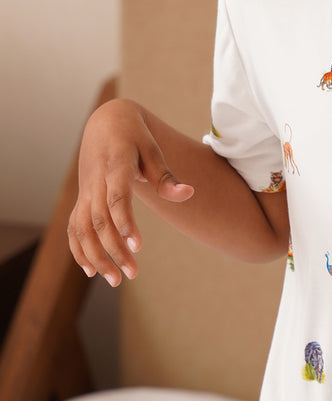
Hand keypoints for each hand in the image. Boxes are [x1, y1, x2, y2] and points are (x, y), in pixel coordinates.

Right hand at [68, 99, 193, 285]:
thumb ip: (166, 176)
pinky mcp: (81, 198)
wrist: (106, 120)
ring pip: (82, 228)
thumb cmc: (134, 135)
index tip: (137, 245)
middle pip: (100, 220)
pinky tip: (91, 270)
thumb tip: (188, 194)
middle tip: (132, 274)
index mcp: (115, 165)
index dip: (124, 221)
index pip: (117, 197)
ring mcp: (85, 191)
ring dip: (96, 256)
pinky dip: (78, 249)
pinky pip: (73, 227)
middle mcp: (96, 181)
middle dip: (114, 249)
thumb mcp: (153, 149)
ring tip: (115, 280)